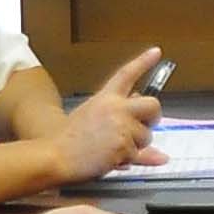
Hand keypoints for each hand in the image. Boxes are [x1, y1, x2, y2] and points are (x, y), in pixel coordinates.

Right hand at [53, 52, 169, 177]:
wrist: (57, 156)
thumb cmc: (70, 139)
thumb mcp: (90, 116)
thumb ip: (117, 111)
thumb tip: (140, 107)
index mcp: (106, 98)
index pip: (127, 74)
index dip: (143, 62)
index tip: (156, 52)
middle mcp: (116, 108)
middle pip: (153, 105)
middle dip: (152, 118)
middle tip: (142, 127)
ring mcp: (121, 126)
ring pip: (146, 136)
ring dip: (135, 146)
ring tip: (111, 147)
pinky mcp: (123, 145)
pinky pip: (137, 155)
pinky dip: (125, 160)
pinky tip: (108, 158)